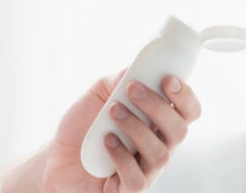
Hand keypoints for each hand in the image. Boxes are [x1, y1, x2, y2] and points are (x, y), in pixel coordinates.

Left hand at [40, 68, 202, 192]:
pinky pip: (137, 179)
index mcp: (158, 122)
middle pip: (179, 130)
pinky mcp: (127, 189)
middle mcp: (158, 146)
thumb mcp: (99, 93)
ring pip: (160, 154)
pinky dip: (123, 157)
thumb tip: (138, 66)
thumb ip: (119, 79)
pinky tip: (107, 142)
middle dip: (157, 106)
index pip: (188, 111)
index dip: (185, 96)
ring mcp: (145, 170)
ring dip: (136, 128)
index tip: (167, 79)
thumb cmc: (83, 125)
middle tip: (132, 90)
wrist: (57, 156)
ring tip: (113, 112)